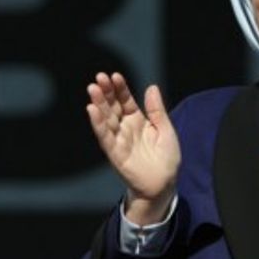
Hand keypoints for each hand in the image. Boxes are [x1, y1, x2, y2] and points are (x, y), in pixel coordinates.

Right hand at [85, 72, 179, 224]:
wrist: (165, 182)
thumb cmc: (166, 157)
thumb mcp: (165, 129)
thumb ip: (157, 110)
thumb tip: (152, 87)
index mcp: (138, 121)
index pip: (125, 101)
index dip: (120, 89)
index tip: (114, 75)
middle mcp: (126, 128)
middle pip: (113, 107)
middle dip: (106, 92)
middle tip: (99, 77)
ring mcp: (119, 140)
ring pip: (106, 119)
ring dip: (98, 104)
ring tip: (92, 89)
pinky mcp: (115, 153)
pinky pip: (105, 137)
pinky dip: (98, 124)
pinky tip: (92, 110)